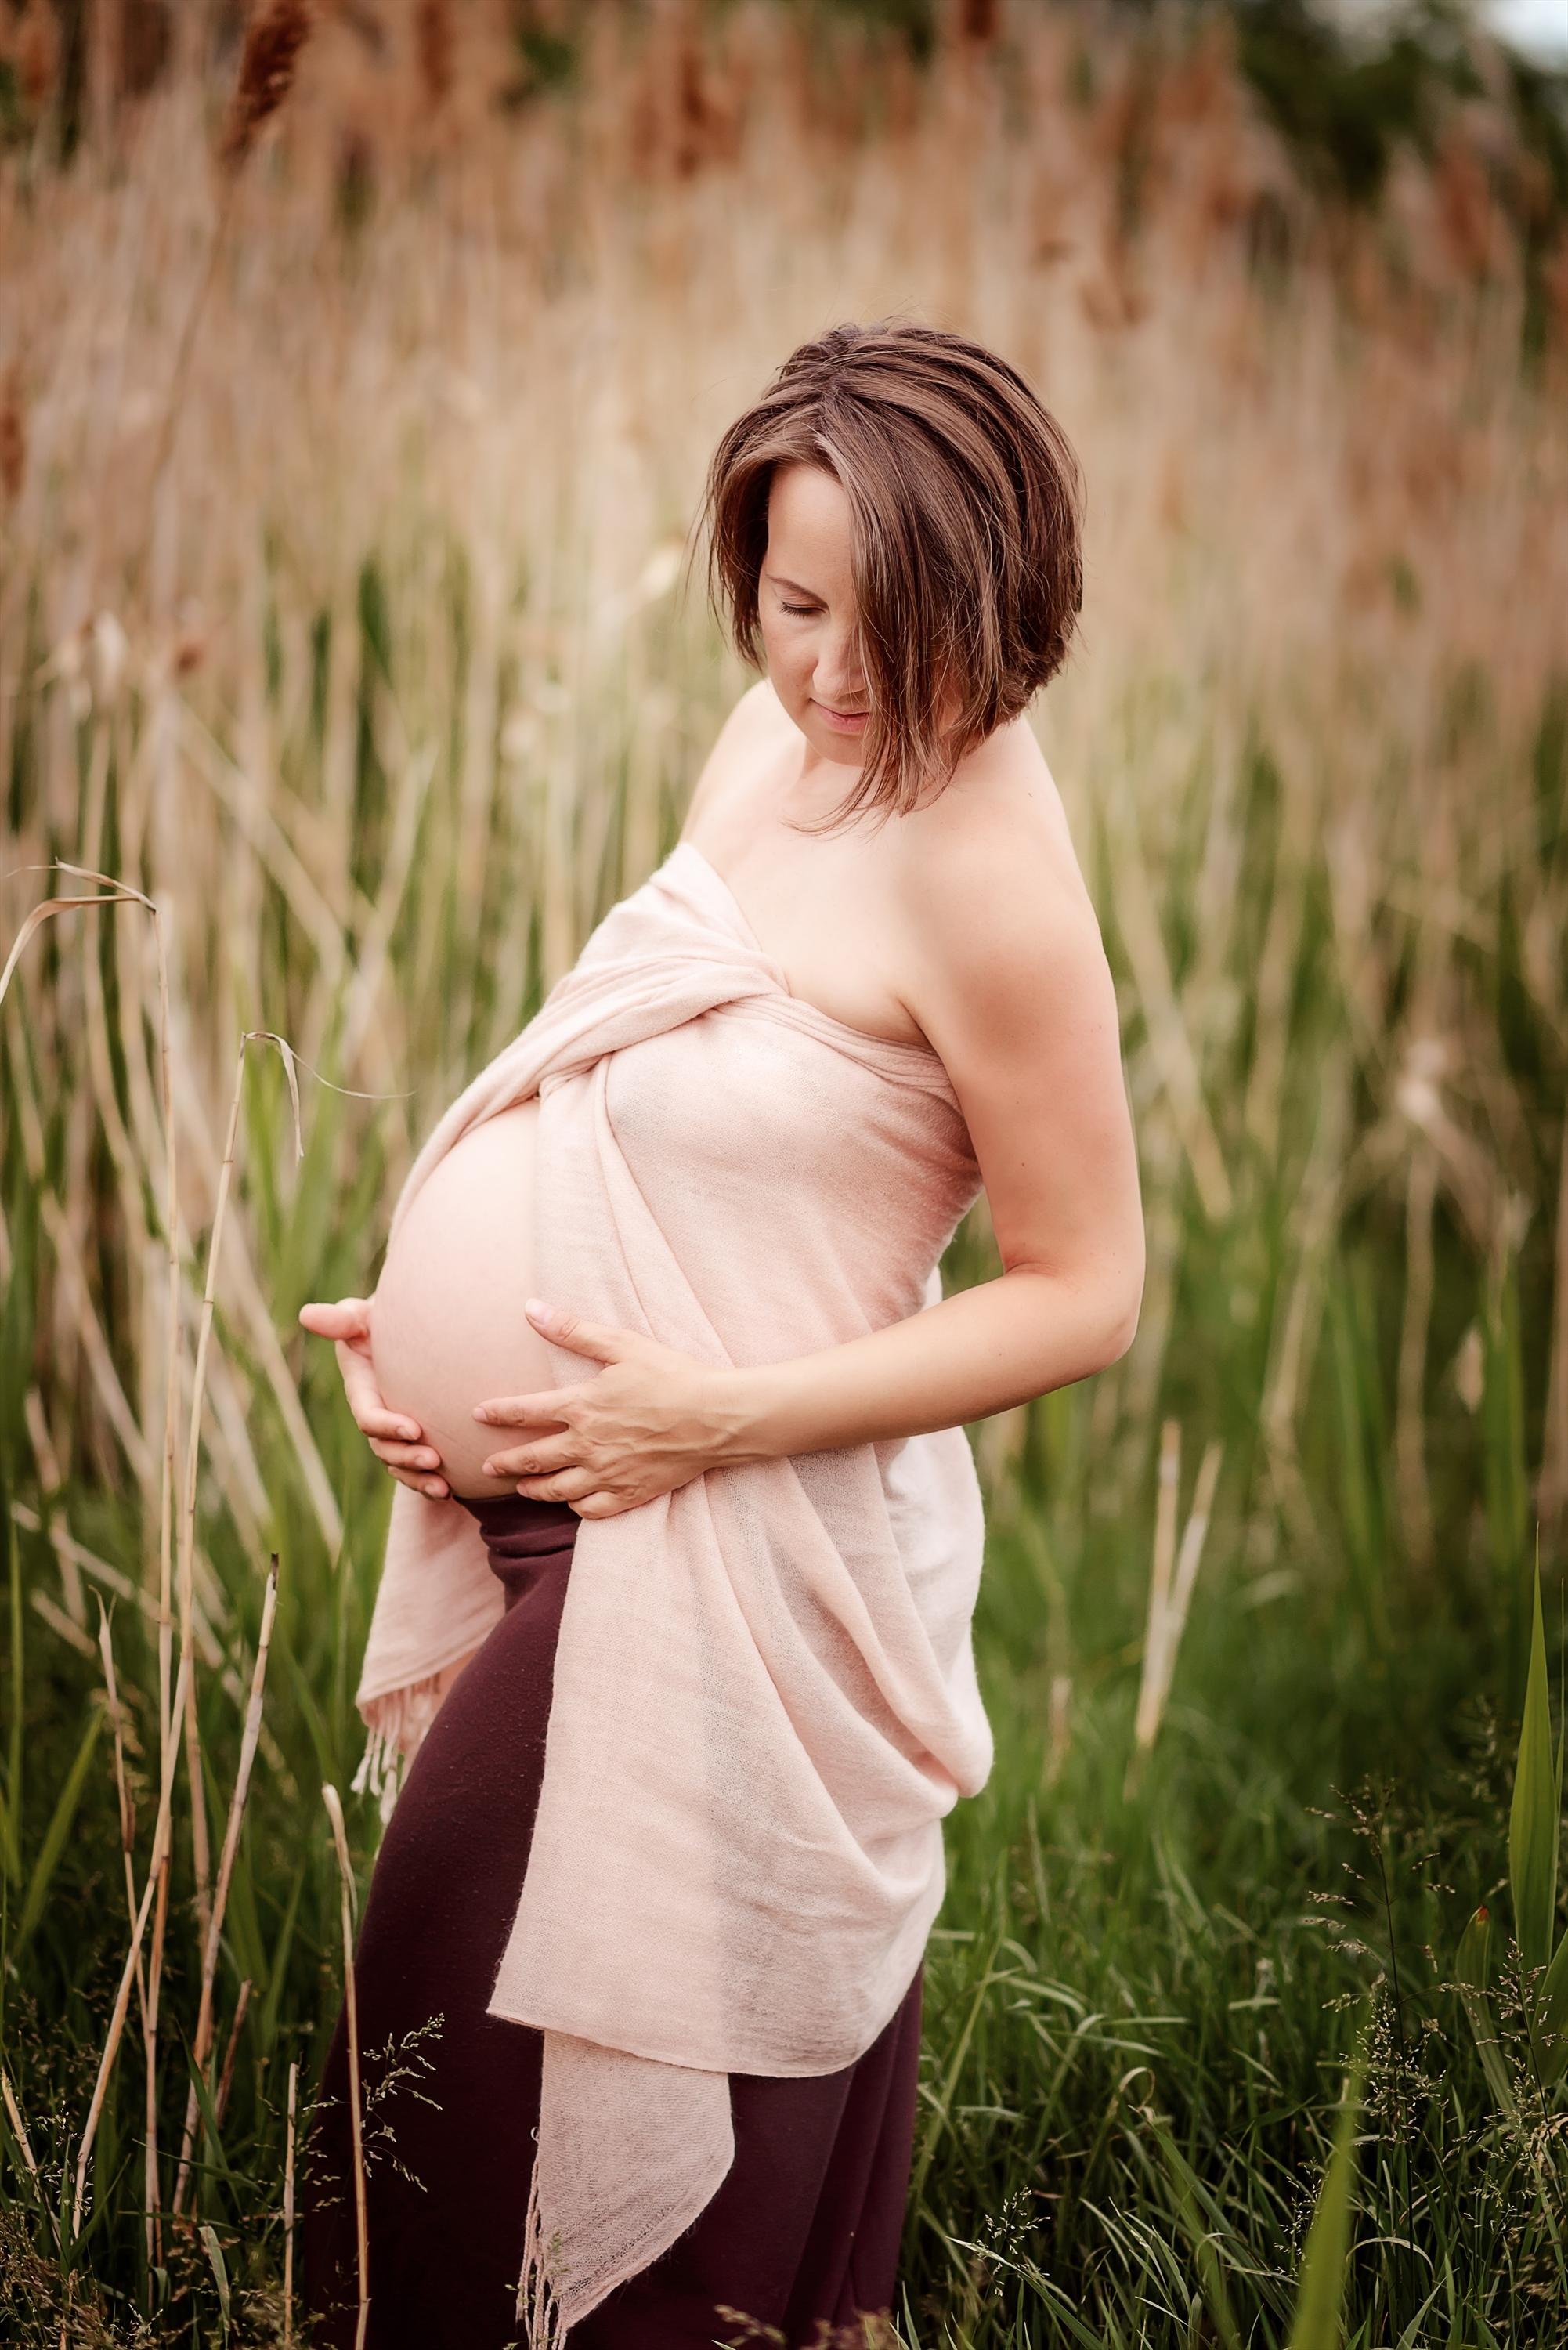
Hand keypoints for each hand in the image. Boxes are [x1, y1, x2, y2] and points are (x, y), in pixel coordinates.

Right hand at [297, 1295, 450, 1499]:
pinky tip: (452, 1490)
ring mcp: (394, 1428)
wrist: (417, 1325)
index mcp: (362, 1389)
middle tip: (435, 1459)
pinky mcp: (415, 1436)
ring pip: (399, 1463)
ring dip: (418, 1478)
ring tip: (444, 1486)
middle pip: (383, 1447)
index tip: (415, 1428)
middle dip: (406, 1457)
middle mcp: (376, 1414)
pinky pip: (415, 1468)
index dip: (387, 1425)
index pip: (368, 1415)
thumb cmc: (388, 1315)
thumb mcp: (364, 1315)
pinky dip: (429, 1482)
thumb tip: (308, 1314)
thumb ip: (342, 1319)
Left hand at [472, 1298, 741, 1518]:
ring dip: (533, 1490)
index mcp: (581, 1407)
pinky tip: (571, 1502)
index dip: (498, 1413)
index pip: (524, 1412)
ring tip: (521, 1489)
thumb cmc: (672, 1375)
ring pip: (557, 1490)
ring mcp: (608, 1474)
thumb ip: (573, 1330)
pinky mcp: (631, 1494)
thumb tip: (530, 1308)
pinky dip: (576, 1507)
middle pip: (533, 1460)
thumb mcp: (622, 1345)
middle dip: (505, 1463)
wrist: (716, 1417)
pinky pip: (592, 1509)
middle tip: (487, 1466)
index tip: (478, 1414)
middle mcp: (587, 1445)